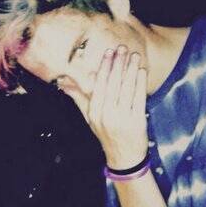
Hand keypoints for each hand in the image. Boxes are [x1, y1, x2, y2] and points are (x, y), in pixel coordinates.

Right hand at [67, 45, 148, 169]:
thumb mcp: (90, 119)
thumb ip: (79, 99)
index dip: (104, 67)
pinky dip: (140, 83)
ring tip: (134, 55)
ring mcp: (123, 118)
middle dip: (118, 64)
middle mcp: (107, 115)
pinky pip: (139, 98)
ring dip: (131, 69)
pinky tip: (141, 71)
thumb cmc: (106, 135)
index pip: (99, 85)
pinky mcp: (137, 121)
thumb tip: (63, 83)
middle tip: (121, 48)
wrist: (124, 158)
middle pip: (113, 84)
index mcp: (94, 112)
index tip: (108, 52)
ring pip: (127, 89)